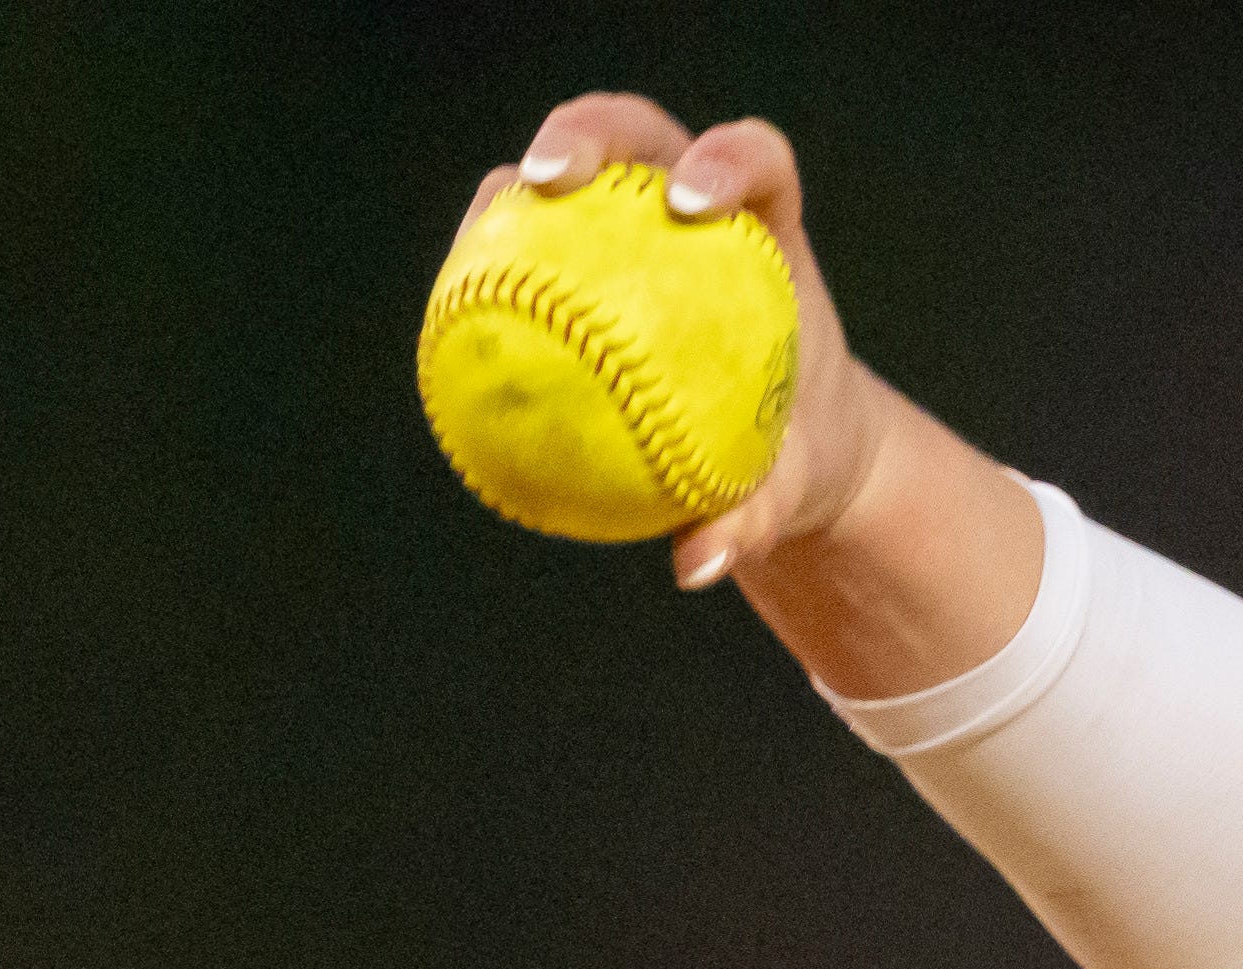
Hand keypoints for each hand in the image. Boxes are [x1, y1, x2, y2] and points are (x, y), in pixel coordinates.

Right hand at [469, 95, 1044, 690]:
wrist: (778, 456)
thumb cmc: (796, 462)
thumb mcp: (790, 494)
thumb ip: (754, 516)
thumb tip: (696, 563)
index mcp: (769, 228)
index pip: (753, 158)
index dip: (721, 156)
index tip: (689, 204)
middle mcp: (693, 202)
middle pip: (635, 131)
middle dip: (587, 133)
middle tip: (548, 179)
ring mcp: (628, 219)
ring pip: (560, 179)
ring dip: (507, 194)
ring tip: (471, 247)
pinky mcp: (580, 254)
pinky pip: (523, 260)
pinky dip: (486, 280)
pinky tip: (446, 329)